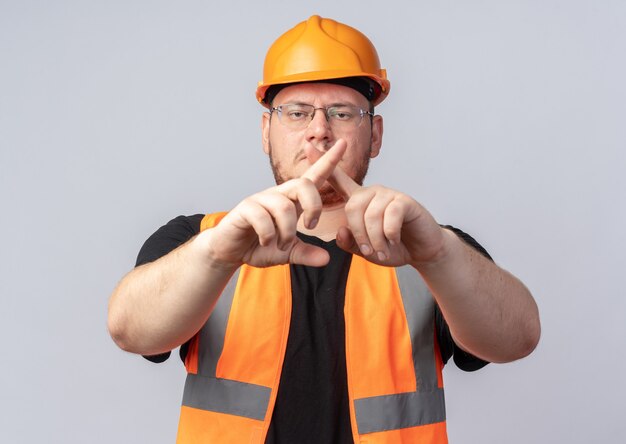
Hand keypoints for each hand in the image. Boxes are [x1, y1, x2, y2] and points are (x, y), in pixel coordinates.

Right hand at [204, 140, 347, 267]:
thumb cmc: (259, 246)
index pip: (313, 176)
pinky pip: (262, 218)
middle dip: (314, 206)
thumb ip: (306, 254)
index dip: (329, 161)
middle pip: (303, 184)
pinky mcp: (245, 208)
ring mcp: (261, 199)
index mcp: (293, 201)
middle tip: (310, 227)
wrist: (230, 252)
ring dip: (287, 231)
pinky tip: (266, 242)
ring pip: (284, 207)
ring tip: (281, 244)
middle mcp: (278, 195)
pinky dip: (269, 235)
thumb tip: (326, 258)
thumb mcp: (287, 253)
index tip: (343, 143)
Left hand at [305, 145, 446, 267]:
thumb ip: (350, 243)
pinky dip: (389, 234)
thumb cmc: (392, 246)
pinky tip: (394, 240)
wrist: (421, 251)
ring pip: (371, 214)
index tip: (308, 146)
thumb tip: (341, 232)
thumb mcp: (366, 250)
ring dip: (376, 239)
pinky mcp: (404, 201)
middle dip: (360, 235)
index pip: (338, 179)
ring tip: (383, 251)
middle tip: (371, 252)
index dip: (323, 164)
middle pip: (353, 207)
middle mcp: (371, 193)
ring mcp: (388, 195)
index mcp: (358, 200)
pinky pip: (390, 216)